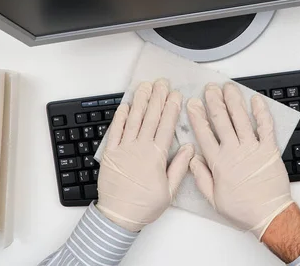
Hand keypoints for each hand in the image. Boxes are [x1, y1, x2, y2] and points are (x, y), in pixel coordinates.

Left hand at [96, 79, 194, 231]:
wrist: (119, 216)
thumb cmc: (145, 206)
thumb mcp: (170, 190)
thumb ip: (179, 167)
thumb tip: (189, 148)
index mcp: (156, 156)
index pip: (166, 125)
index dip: (172, 108)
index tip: (176, 94)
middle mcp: (140, 148)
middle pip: (151, 117)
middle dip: (158, 98)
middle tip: (162, 82)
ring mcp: (124, 149)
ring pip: (134, 119)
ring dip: (141, 101)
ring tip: (145, 86)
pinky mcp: (110, 153)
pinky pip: (116, 130)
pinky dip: (121, 116)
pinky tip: (126, 105)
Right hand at [187, 82, 293, 238]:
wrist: (269, 214)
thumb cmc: (243, 209)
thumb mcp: (213, 199)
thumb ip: (201, 177)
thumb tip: (192, 160)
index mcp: (218, 162)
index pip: (204, 134)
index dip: (197, 117)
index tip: (193, 104)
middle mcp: (234, 151)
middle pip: (221, 120)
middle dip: (214, 101)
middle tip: (210, 89)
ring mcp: (252, 148)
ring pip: (240, 118)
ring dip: (233, 101)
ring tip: (228, 88)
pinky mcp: (269, 149)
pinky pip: (265, 126)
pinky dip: (261, 111)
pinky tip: (256, 100)